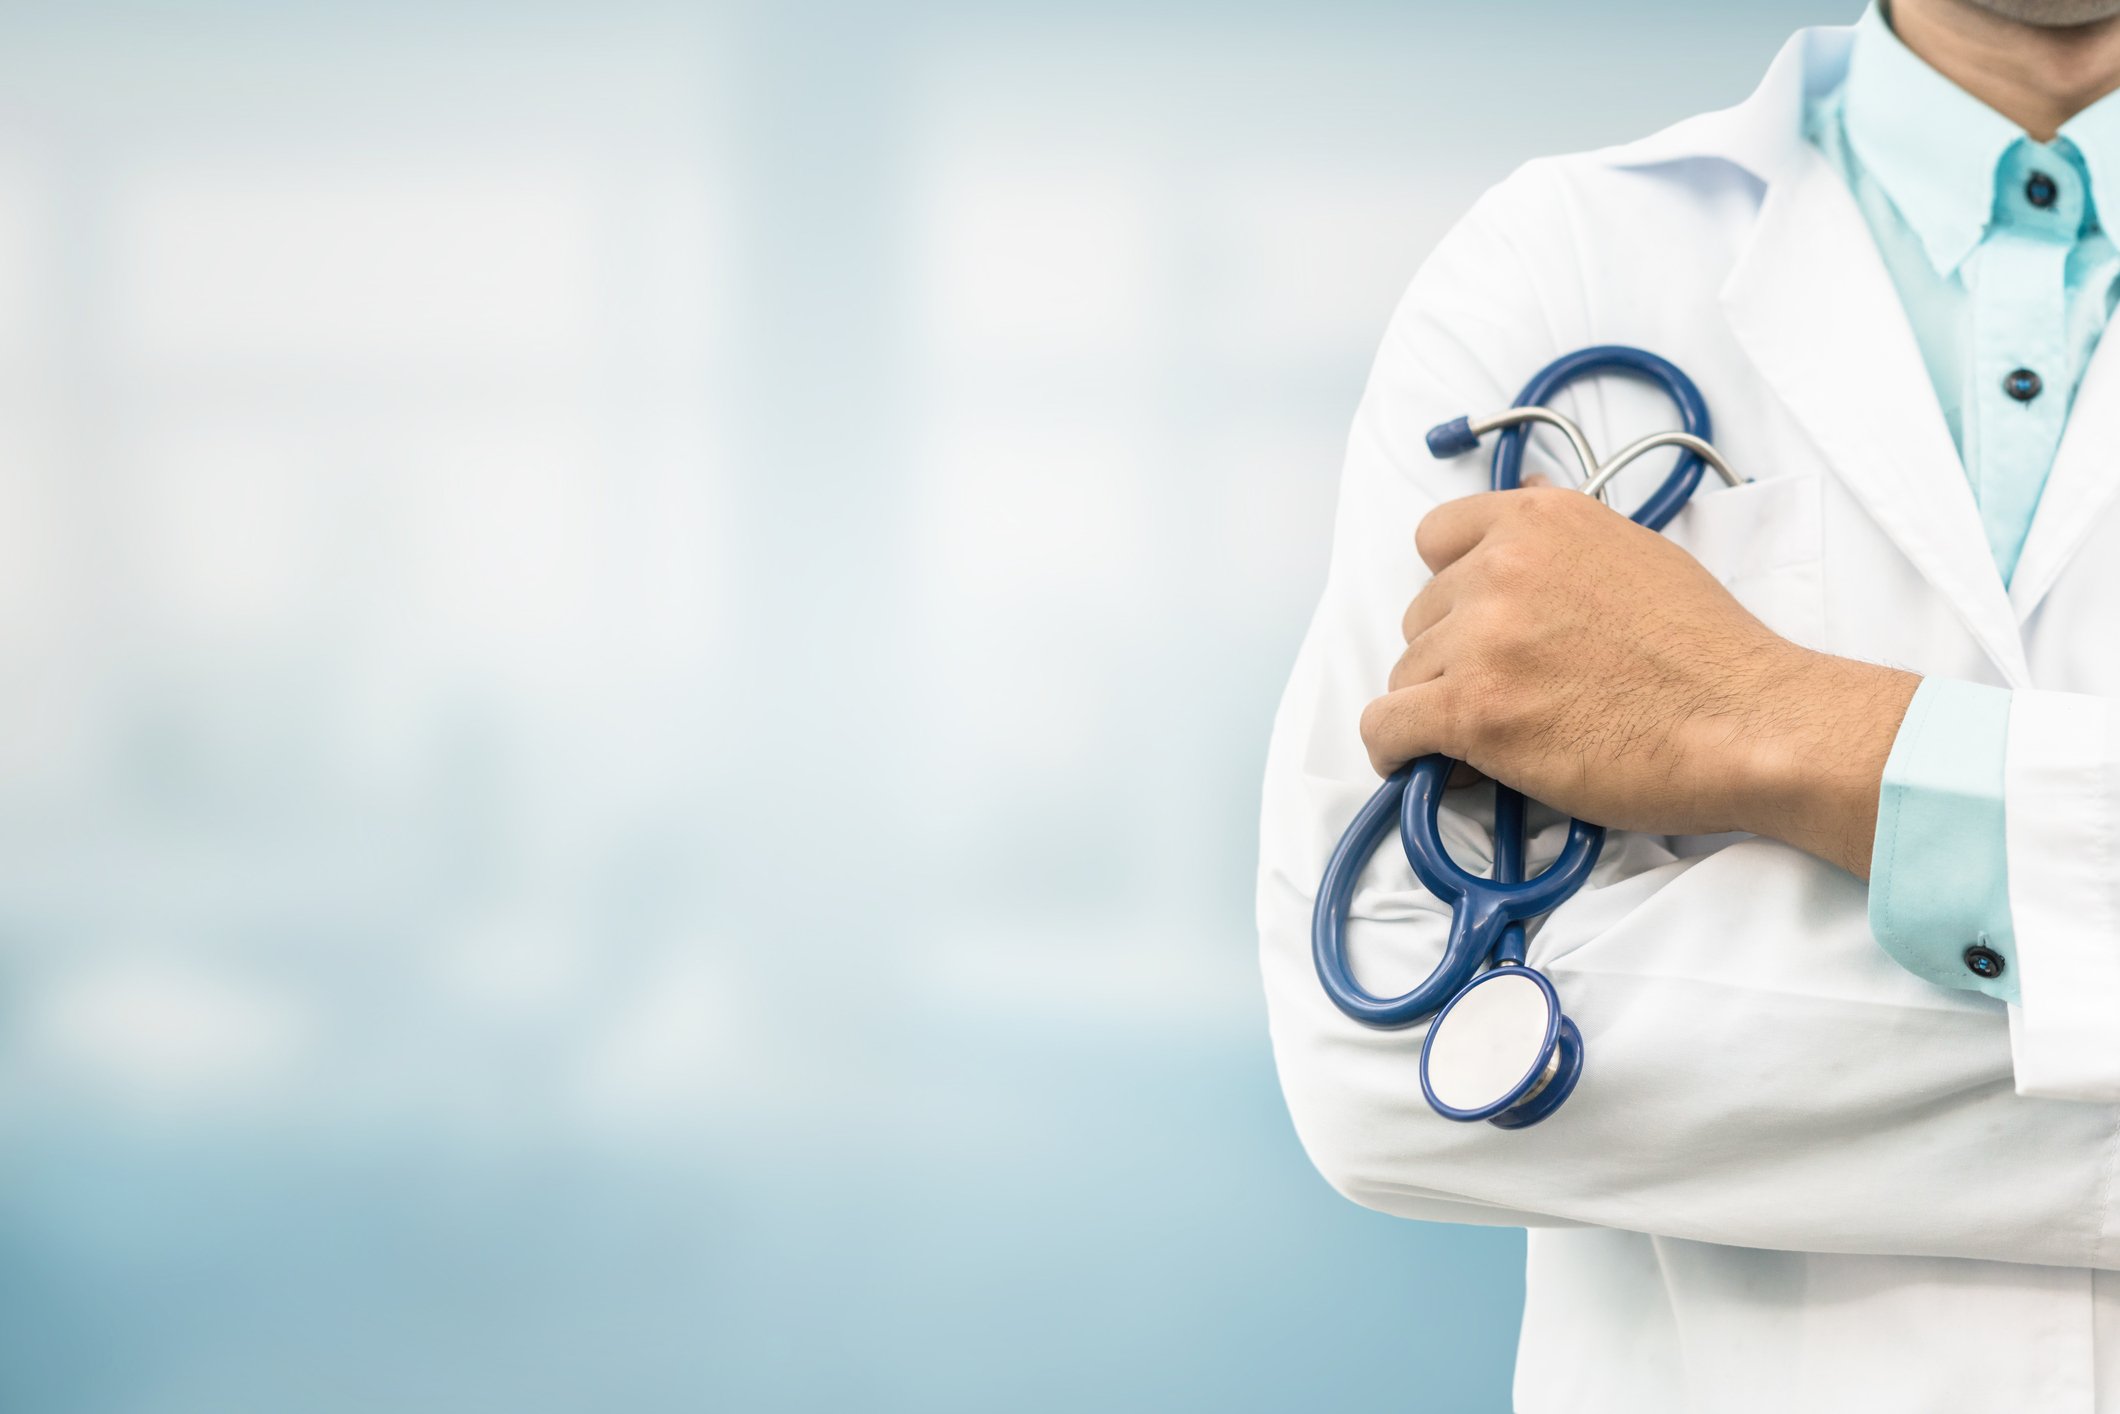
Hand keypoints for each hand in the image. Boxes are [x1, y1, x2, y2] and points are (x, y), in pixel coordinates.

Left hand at [1358, 487, 1919, 876]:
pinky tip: (1424, 765)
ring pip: (1406, 675)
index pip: (1435, 537)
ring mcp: (1484, 637)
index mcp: (1540, 519)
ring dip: (1438, 708)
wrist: (1748, 722)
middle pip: (1421, 616)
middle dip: (1453, 657)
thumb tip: (1520, 490)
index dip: (1451, 589)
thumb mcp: (1636, 551)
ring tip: (1502, 736)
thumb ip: (1563, 534)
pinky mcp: (1473, 710)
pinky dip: (1395, 751)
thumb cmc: (1707, 652)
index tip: (1474, 624)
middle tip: (1512, 693)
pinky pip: (1384, 729)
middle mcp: (1502, 566)